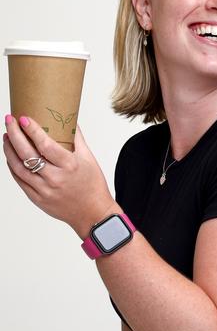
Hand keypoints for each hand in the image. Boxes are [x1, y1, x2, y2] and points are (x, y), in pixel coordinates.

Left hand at [3, 114, 118, 237]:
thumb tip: (70, 120)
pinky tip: (11, 155)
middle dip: (15, 135)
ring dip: (9, 150)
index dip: (33, 131)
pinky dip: (12, 166)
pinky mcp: (36, 199)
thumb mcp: (89, 159)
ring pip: (19, 167)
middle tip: (9, 121)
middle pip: (28, 154)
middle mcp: (55, 178)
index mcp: (70, 165)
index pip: (46, 145)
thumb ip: (78, 139)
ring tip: (6, 136)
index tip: (24, 118)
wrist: (92, 212)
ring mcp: (44, 190)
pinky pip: (20, 180)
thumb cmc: (93, 184)